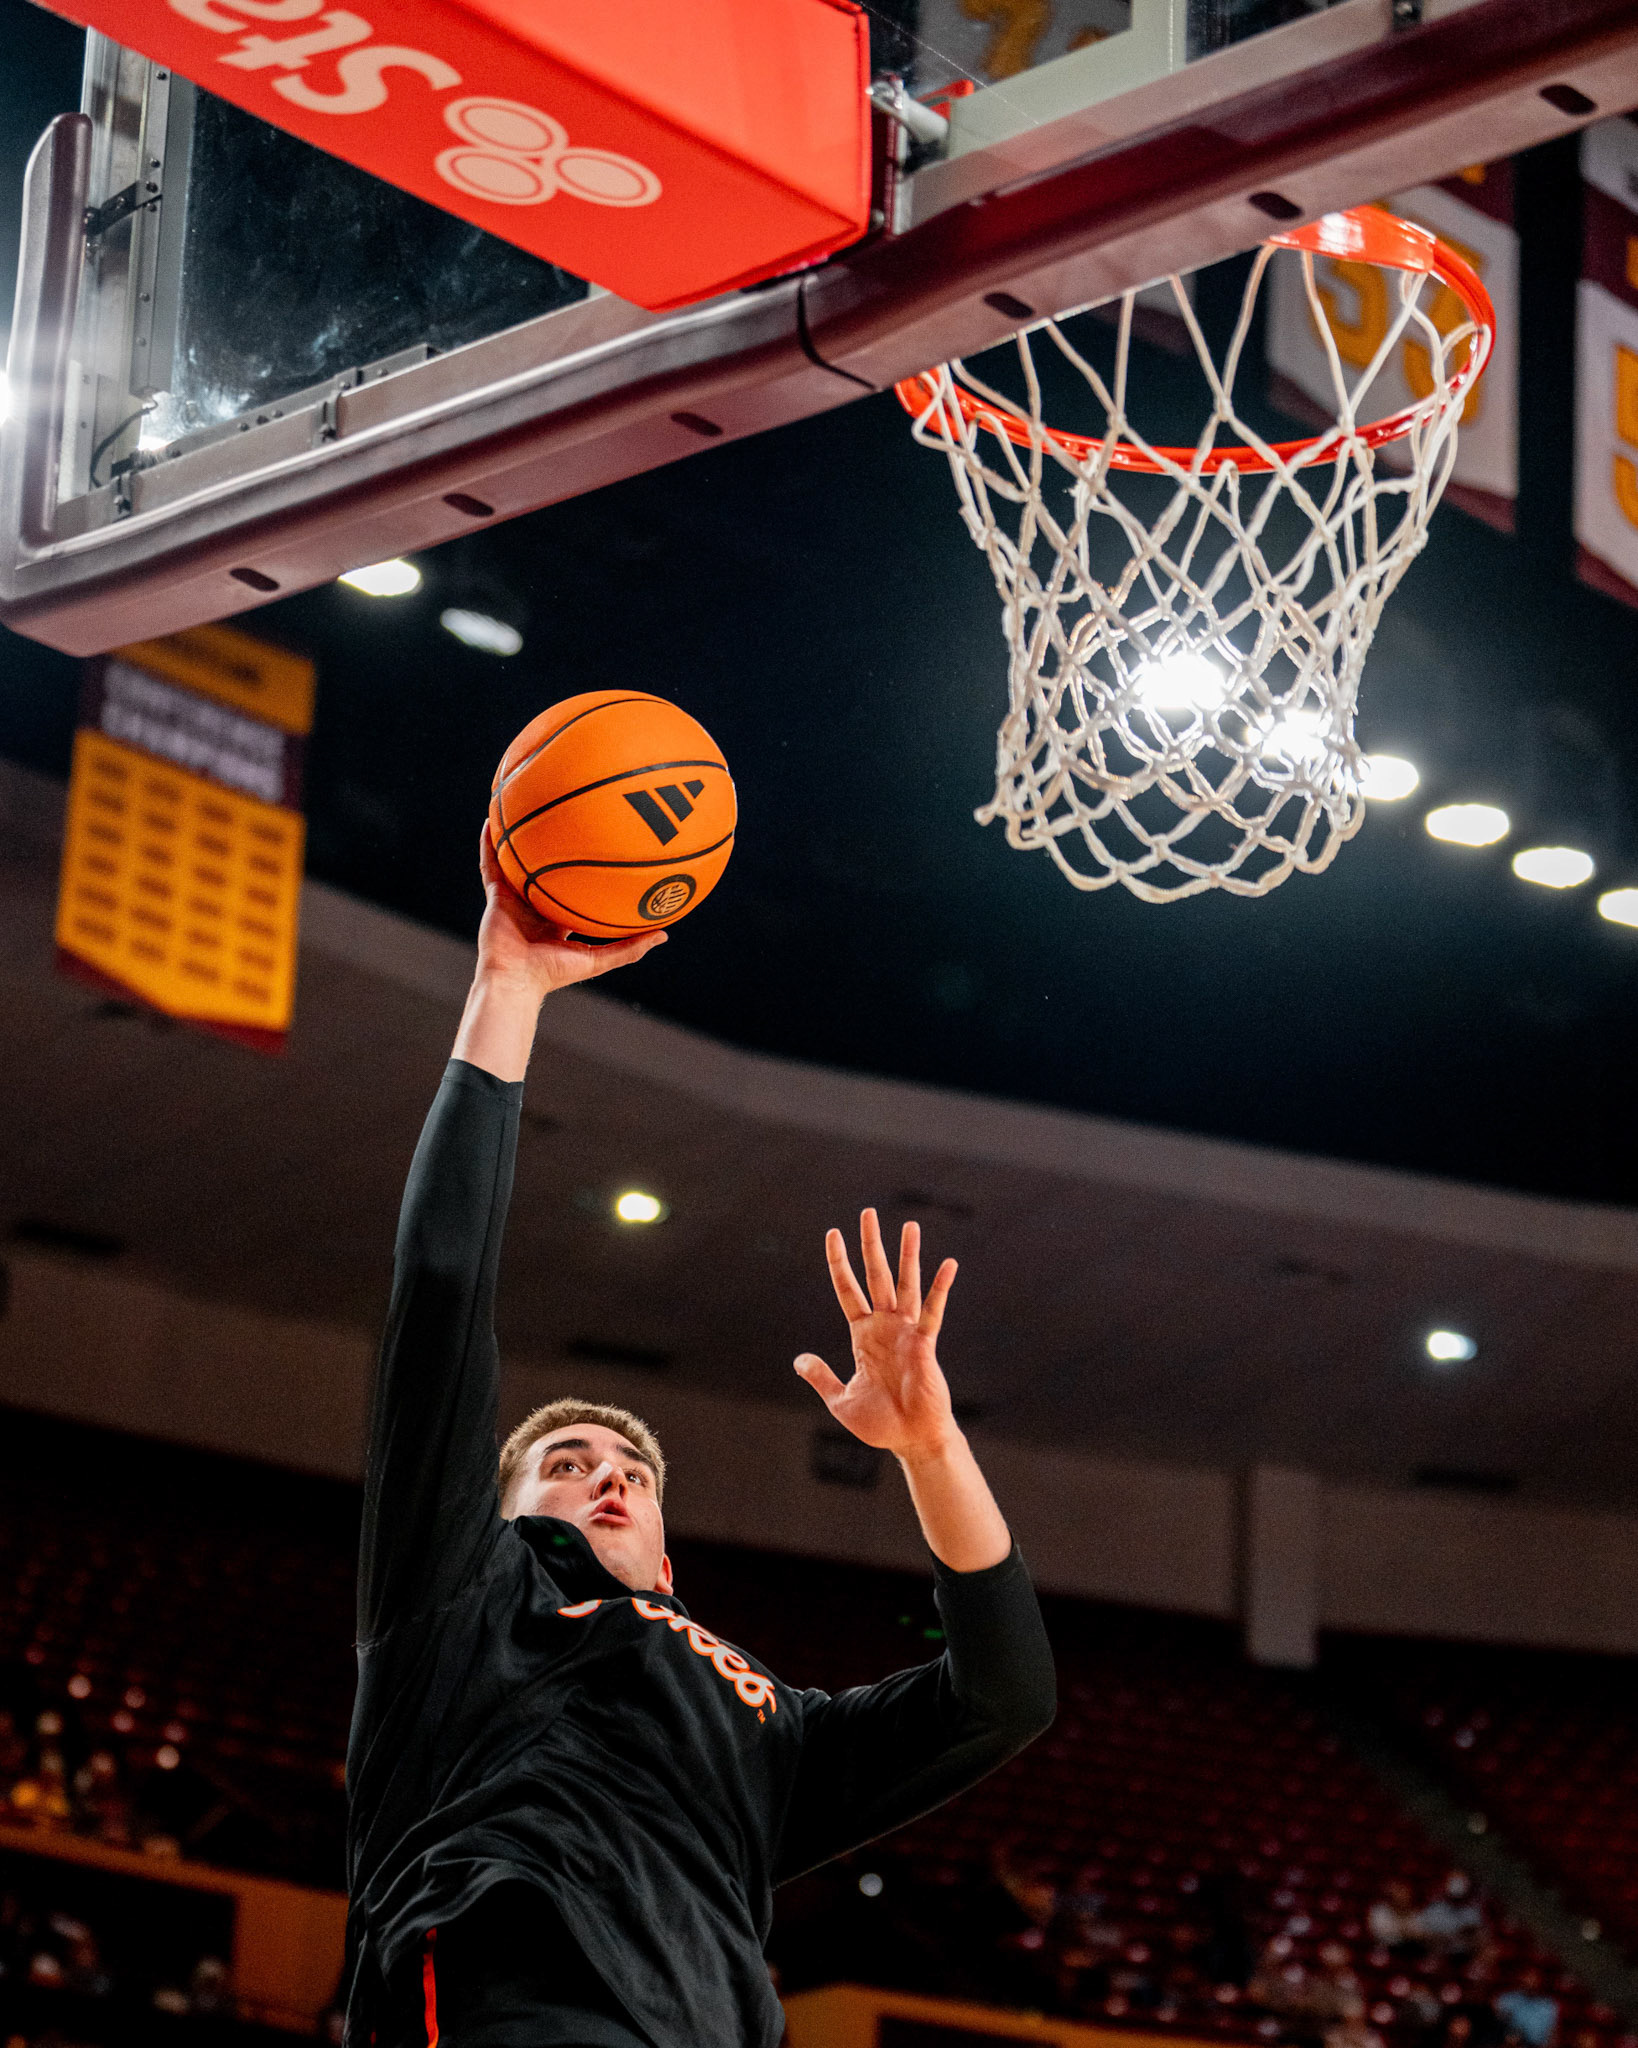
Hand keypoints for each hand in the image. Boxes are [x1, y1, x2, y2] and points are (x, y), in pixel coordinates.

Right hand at [476, 820, 663, 999]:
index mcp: (558, 920)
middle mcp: (536, 907)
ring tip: (525, 807)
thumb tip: (664, 934)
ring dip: (519, 838)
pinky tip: (493, 820)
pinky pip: (491, 864)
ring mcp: (515, 899)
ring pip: (517, 862)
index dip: (584, 874)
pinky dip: (489, 843)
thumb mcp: (598, 959)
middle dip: (554, 850)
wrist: (515, 980)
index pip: (573, 891)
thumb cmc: (554, 974)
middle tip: (569, 819)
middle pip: (546, 872)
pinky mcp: (496, 896)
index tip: (601, 851)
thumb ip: (629, 947)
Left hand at [794, 1209, 960, 1461]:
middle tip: (867, 1213)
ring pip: (905, 1285)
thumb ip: (821, 1376)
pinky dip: (939, 1289)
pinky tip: (948, 1265)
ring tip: (909, 1226)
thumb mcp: (840, 1399)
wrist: (910, 1441)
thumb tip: (799, 1359)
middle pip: (876, 1276)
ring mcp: (905, 1332)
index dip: (838, 1263)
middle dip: (870, 1245)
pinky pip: (932, 1311)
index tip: (832, 1234)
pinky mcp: (925, 1344)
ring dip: (907, 1255)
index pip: (847, 1290)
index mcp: (862, 1336)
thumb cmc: (880, 1424)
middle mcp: (884, 1326)